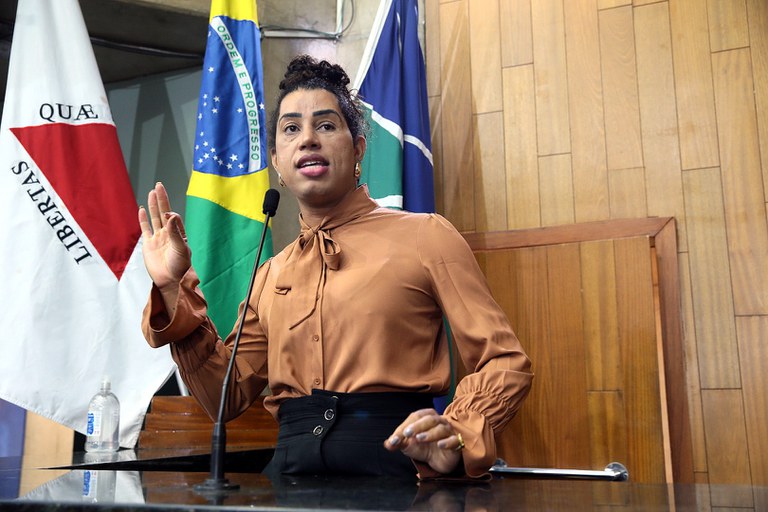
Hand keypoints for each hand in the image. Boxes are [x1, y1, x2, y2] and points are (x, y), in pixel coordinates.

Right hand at [138, 182, 190, 307]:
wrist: (171, 281)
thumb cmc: (180, 266)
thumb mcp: (181, 248)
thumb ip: (175, 232)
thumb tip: (171, 215)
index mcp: (178, 234)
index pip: (172, 216)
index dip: (168, 207)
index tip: (165, 205)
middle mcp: (168, 234)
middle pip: (163, 212)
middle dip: (161, 199)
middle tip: (158, 185)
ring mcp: (158, 238)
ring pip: (154, 218)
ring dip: (153, 206)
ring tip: (151, 192)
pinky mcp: (149, 245)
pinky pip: (145, 229)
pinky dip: (143, 219)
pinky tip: (142, 209)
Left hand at [383, 408, 462, 474]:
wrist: (438, 461)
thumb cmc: (423, 447)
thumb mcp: (408, 445)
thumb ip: (398, 442)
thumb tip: (387, 443)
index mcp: (427, 417)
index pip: (415, 417)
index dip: (404, 427)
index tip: (395, 439)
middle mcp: (439, 421)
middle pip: (430, 419)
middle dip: (418, 426)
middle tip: (407, 433)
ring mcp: (448, 432)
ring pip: (441, 429)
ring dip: (430, 433)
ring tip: (419, 439)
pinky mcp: (456, 444)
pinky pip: (454, 440)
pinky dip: (448, 442)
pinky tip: (440, 445)